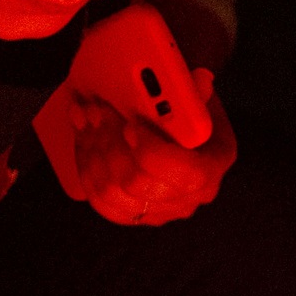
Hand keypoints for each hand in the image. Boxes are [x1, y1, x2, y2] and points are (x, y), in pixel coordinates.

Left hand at [59, 70, 235, 227]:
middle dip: (111, 143)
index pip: (186, 174)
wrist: (178, 132)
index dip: (152, 152)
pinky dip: (84, 165)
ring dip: (92, 150)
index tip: (130, 125)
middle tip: (96, 110)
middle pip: (139, 184)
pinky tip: (84, 137)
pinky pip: (98, 198)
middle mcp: (188, 196)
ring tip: (85, 116)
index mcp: (211, 167)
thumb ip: (195, 93)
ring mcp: (158, 209)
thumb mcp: (199, 99)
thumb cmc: (189, 114)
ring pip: (111, 192)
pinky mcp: (130, 214)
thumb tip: (198, 81)